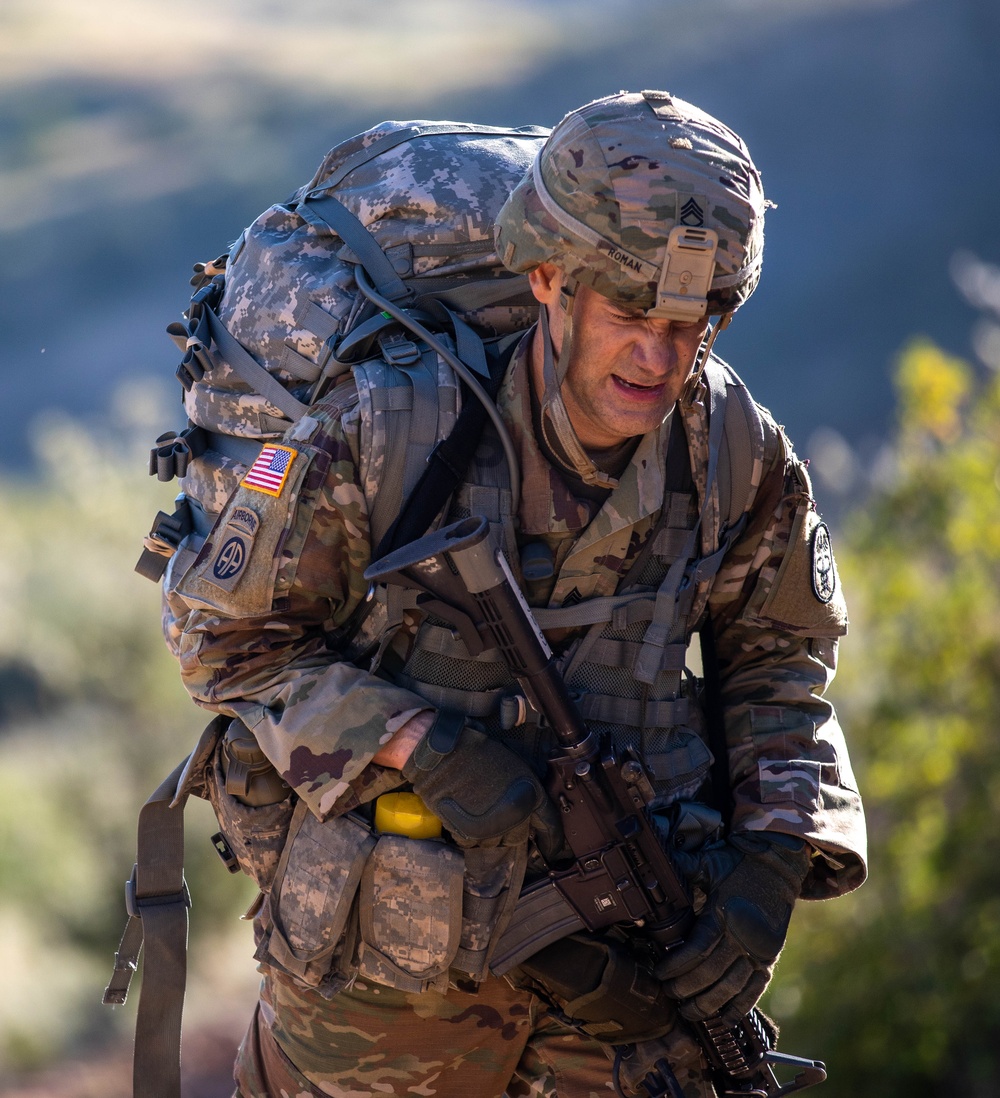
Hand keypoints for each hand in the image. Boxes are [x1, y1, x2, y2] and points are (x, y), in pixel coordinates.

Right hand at [402, 710, 563, 856]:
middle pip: (519, 837)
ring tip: (483, 816)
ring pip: (496, 843)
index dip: (553, 840)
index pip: (549, 826)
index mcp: (530, 797)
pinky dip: (472, 835)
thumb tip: (528, 805)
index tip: (553, 848)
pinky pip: (474, 843)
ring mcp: (490, 829)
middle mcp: (514, 818)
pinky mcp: (468, 834)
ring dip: (492, 834)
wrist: (444, 754)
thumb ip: (524, 789)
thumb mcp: (512, 765)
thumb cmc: (478, 751)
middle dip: (515, 831)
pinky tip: (467, 819)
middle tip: (503, 819)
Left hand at [655, 832, 810, 1022]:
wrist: (777, 864)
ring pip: (732, 987)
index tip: (659, 973)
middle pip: (711, 973)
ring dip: (709, 1004)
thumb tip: (652, 870)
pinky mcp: (770, 957)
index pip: (697, 949)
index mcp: (725, 914)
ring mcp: (760, 950)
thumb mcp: (708, 862)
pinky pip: (755, 989)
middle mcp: (744, 936)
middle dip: (686, 988)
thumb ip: (682, 869)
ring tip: (688, 1012)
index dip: (676, 965)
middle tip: (668, 994)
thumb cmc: (737, 863)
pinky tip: (725, 1019)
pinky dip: (740, 1007)